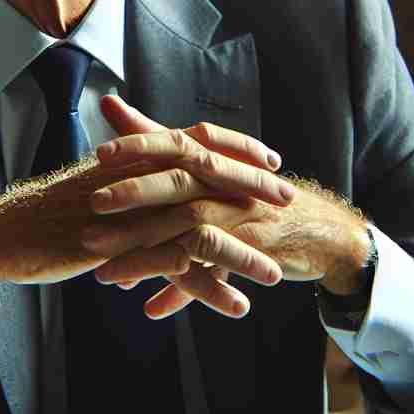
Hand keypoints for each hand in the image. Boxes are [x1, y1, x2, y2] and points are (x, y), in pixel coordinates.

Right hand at [0, 98, 289, 307]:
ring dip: (243, 252)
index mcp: (135, 154)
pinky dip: (210, 291)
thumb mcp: (98, 181)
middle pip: (211, 176)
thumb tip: (160, 167)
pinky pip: (178, 271)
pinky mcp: (124, 250)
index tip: (271, 160)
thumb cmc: (51, 210)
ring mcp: (132, 214)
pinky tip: (237, 308)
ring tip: (275, 274)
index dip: (238, 148)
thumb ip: (132, 169)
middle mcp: (139, 175)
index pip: (198, 139)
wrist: (7, 233)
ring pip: (201, 229)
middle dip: (254, 191)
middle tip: (289, 203)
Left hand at [87, 98, 372, 317]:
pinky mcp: (251, 251)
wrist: (318, 230)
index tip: (98, 155)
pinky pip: (212, 274)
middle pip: (179, 182)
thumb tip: (111, 104)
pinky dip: (182, 292)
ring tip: (104, 271)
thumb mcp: (208, 165)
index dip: (139, 145)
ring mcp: (240, 218)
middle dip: (136, 192)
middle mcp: (226, 184)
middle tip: (95, 205)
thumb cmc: (253, 196)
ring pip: (188, 231)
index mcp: (213, 159)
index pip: (174, 143)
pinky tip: (151, 310)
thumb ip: (158, 140)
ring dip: (145, 252)